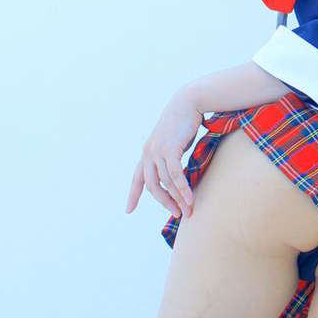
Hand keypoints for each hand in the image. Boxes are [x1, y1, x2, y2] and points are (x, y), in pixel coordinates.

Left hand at [126, 85, 204, 218]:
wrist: (188, 102)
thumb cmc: (184, 122)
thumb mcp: (174, 143)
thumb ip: (171, 157)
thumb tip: (176, 174)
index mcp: (148, 152)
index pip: (137, 178)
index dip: (133, 194)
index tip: (128, 210)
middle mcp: (148, 153)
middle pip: (153, 186)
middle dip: (165, 202)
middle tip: (177, 214)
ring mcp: (157, 151)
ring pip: (165, 183)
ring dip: (178, 198)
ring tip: (188, 210)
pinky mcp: (169, 149)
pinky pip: (175, 175)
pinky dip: (182, 189)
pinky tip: (189, 199)